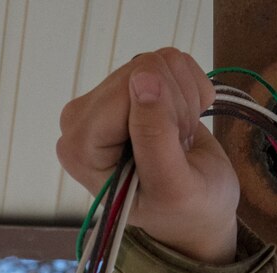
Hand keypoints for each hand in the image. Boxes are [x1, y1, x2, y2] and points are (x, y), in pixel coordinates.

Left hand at [57, 48, 239, 265]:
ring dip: (183, 101)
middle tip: (176, 148)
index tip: (170, 154)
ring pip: (158, 61)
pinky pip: (171, 59)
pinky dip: (190, 90)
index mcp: (78, 147)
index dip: (163, 117)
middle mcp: (81, 118)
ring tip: (177, 140)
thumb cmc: (184, 209)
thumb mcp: (173, 186)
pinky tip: (182, 123)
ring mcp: (105, 97)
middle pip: (141, 70)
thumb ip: (154, 137)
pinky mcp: (130, 82)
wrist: (198, 209)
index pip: (126, 93)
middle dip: (174, 108)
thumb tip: (143, 76)